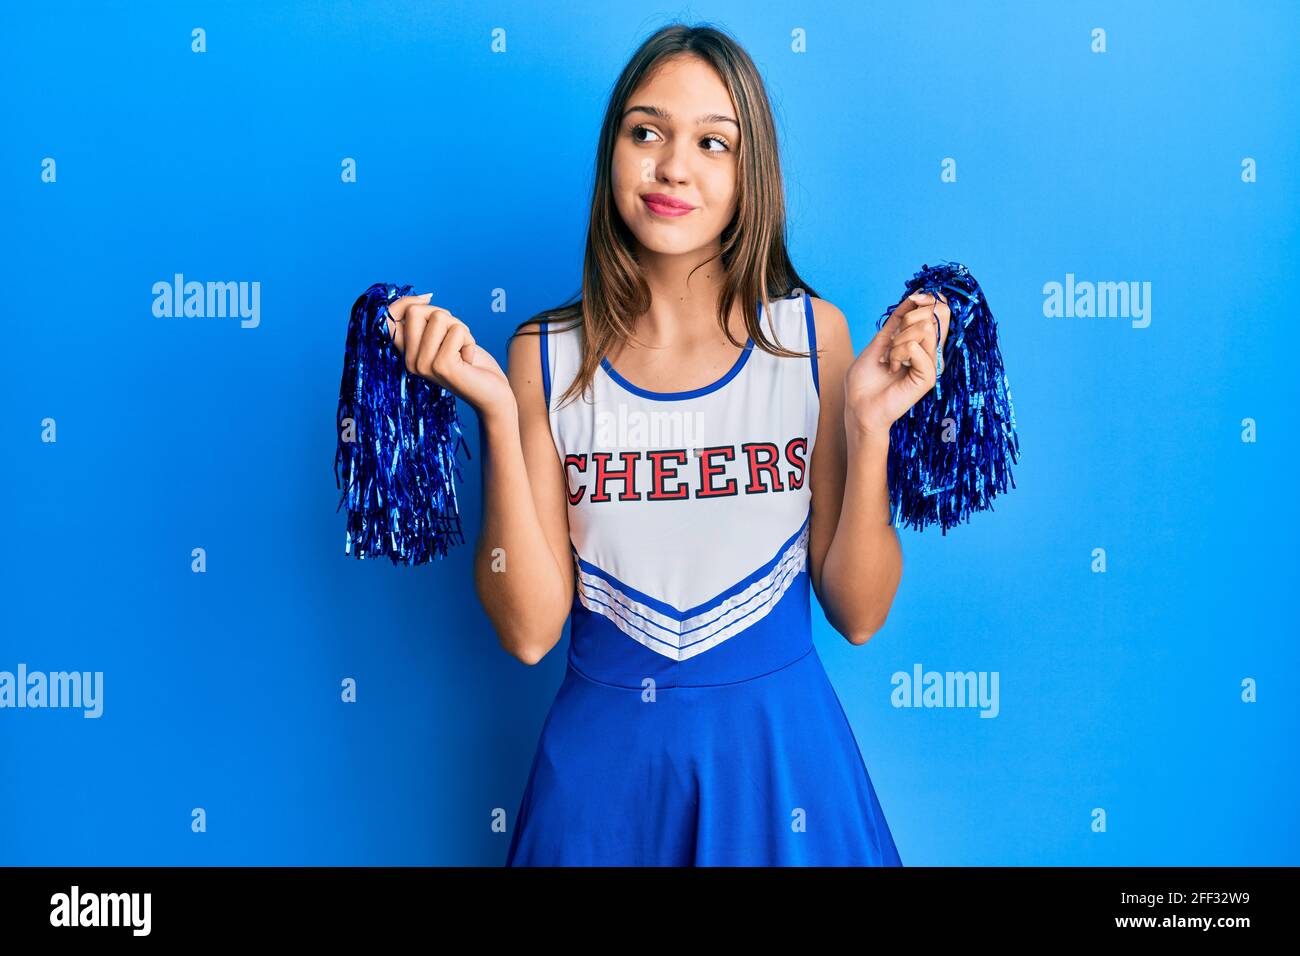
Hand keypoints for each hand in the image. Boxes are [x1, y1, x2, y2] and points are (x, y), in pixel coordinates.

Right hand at [384, 293, 514, 417]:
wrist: (492, 394)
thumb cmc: (469, 363)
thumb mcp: (444, 338)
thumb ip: (427, 322)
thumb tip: (423, 297)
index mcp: (406, 353)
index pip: (388, 318)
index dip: (405, 302)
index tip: (427, 300)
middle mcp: (410, 361)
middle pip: (415, 311)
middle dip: (443, 315)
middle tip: (456, 337)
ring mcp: (423, 365)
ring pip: (439, 317)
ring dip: (460, 329)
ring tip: (462, 350)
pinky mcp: (441, 366)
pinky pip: (457, 331)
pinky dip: (469, 340)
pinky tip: (468, 359)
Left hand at [844, 290, 950, 440]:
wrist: (859, 405)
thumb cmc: (865, 379)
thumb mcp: (880, 340)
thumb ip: (898, 320)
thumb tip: (914, 296)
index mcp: (923, 343)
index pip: (941, 312)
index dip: (929, 299)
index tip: (913, 298)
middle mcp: (931, 352)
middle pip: (935, 315)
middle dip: (907, 320)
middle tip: (891, 343)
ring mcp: (932, 364)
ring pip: (925, 329)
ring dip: (898, 340)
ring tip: (890, 359)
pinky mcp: (929, 376)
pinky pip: (916, 348)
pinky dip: (898, 353)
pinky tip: (893, 368)